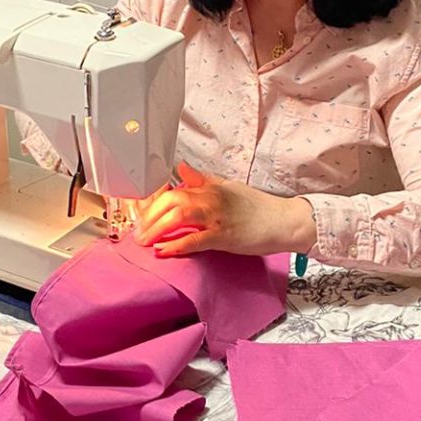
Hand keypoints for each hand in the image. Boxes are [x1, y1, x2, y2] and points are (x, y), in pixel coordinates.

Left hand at [132, 162, 315, 258]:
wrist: (283, 221)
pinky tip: (162, 251)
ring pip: (178, 216)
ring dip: (156, 229)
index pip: (171, 189)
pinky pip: (194, 240)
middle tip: (137, 232)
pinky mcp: (223, 236)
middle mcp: (210, 198)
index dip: (150, 201)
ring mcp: (216, 216)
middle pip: (170, 201)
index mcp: (209, 187)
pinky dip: (175, 245)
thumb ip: (202, 181)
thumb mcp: (227, 188)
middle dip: (148, 217)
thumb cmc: (257, 207)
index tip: (139, 214)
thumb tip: (181, 169)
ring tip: (144, 242)